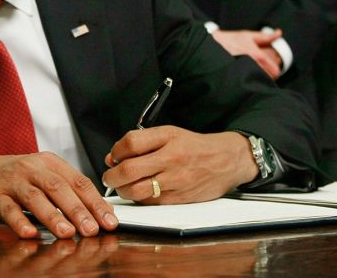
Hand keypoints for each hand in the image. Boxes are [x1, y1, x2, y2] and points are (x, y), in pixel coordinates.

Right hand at [0, 152, 118, 238]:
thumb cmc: (19, 177)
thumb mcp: (45, 176)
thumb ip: (70, 191)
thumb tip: (100, 210)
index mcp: (51, 163)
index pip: (78, 181)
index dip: (95, 202)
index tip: (108, 220)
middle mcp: (33, 169)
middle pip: (59, 188)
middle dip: (78, 210)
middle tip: (92, 229)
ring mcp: (14, 182)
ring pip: (36, 198)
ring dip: (53, 216)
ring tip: (67, 233)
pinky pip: (9, 210)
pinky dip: (20, 222)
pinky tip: (30, 233)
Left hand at [101, 126, 257, 204]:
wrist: (227, 160)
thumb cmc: (196, 147)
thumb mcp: (170, 134)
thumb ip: (141, 142)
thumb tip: (113, 157)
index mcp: (168, 137)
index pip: (131, 143)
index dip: (116, 151)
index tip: (114, 157)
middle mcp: (171, 158)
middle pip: (129, 170)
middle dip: (112, 176)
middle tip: (109, 177)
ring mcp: (175, 180)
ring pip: (136, 190)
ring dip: (122, 190)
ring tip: (122, 186)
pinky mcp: (179, 198)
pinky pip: (149, 202)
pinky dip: (139, 198)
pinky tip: (140, 192)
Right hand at [211, 29, 283, 78]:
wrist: (210, 47)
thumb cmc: (229, 40)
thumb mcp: (248, 36)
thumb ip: (265, 37)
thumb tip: (279, 33)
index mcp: (256, 55)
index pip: (275, 71)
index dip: (276, 71)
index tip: (273, 69)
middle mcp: (251, 65)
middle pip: (268, 78)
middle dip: (268, 75)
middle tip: (263, 71)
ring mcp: (243, 72)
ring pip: (259, 82)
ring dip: (259, 79)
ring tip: (254, 74)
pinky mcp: (236, 78)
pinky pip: (248, 83)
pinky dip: (250, 81)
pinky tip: (246, 77)